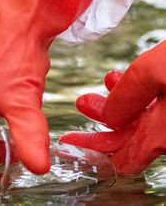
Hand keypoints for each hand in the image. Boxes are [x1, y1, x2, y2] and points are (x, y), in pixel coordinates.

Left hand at [60, 40, 165, 174]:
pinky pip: (156, 105)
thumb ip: (127, 97)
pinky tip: (128, 78)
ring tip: (104, 83)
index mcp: (165, 135)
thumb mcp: (157, 71)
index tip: (70, 141)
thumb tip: (109, 118)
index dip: (92, 148)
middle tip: (83, 102)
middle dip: (102, 117)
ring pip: (140, 117)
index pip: (120, 156)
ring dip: (118, 101)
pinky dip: (138, 93)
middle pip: (127, 135)